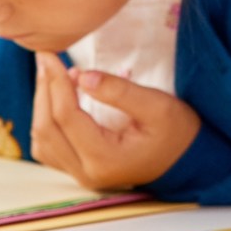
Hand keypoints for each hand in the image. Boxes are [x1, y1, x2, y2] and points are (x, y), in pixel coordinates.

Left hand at [30, 55, 200, 189]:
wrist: (189, 159)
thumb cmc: (177, 131)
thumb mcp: (157, 105)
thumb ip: (119, 91)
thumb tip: (82, 76)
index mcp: (105, 158)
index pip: (67, 117)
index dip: (55, 83)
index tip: (50, 55)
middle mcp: (87, 172)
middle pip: (47, 130)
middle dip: (44, 91)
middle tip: (46, 59)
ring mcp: (81, 175)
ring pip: (42, 141)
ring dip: (41, 106)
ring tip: (49, 76)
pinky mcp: (80, 170)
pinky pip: (49, 148)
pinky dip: (46, 121)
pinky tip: (54, 99)